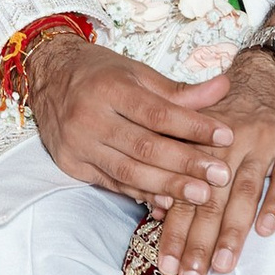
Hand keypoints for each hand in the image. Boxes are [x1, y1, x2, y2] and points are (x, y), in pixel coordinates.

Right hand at [20, 35, 243, 217]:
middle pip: (144, 146)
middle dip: (186, 164)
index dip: (193, 127)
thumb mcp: (137, 73)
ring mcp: (78, 144)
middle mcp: (89, 117)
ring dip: (167, 186)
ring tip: (202, 195)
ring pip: (128, 171)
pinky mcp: (71, 165)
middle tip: (220, 176)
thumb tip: (224, 87)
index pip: (158, 113)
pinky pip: (112, 184)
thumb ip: (179, 90)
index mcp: (109, 88)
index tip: (226, 137)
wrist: (47, 77)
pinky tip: (167, 201)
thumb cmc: (99, 73)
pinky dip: (141, 194)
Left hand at [170, 49, 274, 274]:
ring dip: (233, 231)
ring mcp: (262, 143)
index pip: (182, 193)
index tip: (164, 267)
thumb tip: (155, 209)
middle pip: (210, 198)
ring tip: (223, 266)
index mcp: (199, 143)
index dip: (172, 230)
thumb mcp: (201, 133)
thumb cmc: (231, 115)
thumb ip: (181, 169)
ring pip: (245, 191)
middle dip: (198, 242)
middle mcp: (227, 144)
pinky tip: (265, 231)